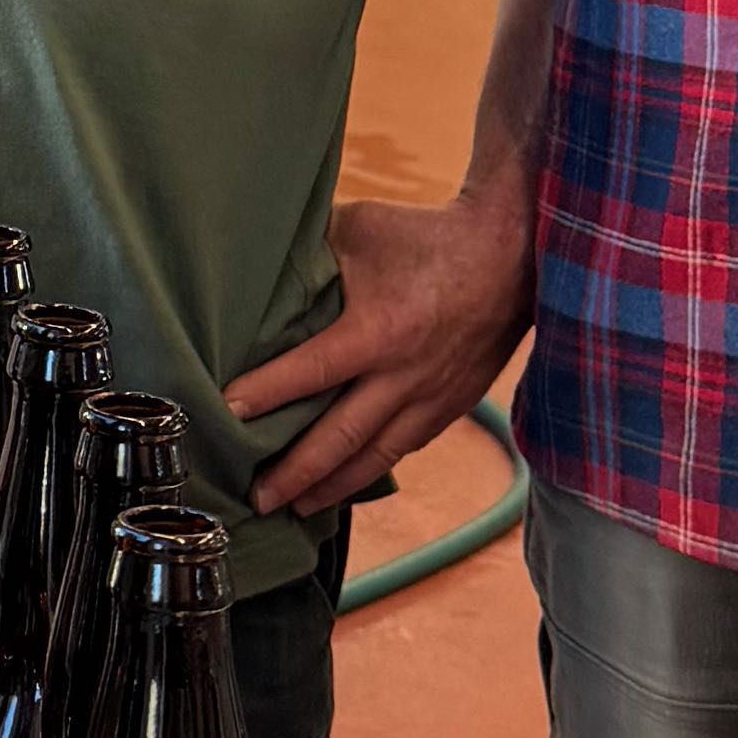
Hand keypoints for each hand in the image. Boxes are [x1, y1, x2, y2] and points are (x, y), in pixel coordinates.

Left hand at [228, 182, 535, 521]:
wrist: (512, 255)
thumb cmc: (426, 236)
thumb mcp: (361, 229)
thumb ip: (313, 258)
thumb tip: (261, 272)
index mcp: (378, 330)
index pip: (310, 372)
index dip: (265, 394)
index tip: (226, 412)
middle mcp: (404, 375)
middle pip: (340, 438)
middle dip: (295, 473)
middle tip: (256, 498)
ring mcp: (432, 397)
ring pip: (375, 456)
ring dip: (332, 487)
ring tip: (295, 508)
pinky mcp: (451, 406)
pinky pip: (404, 447)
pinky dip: (371, 469)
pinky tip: (346, 482)